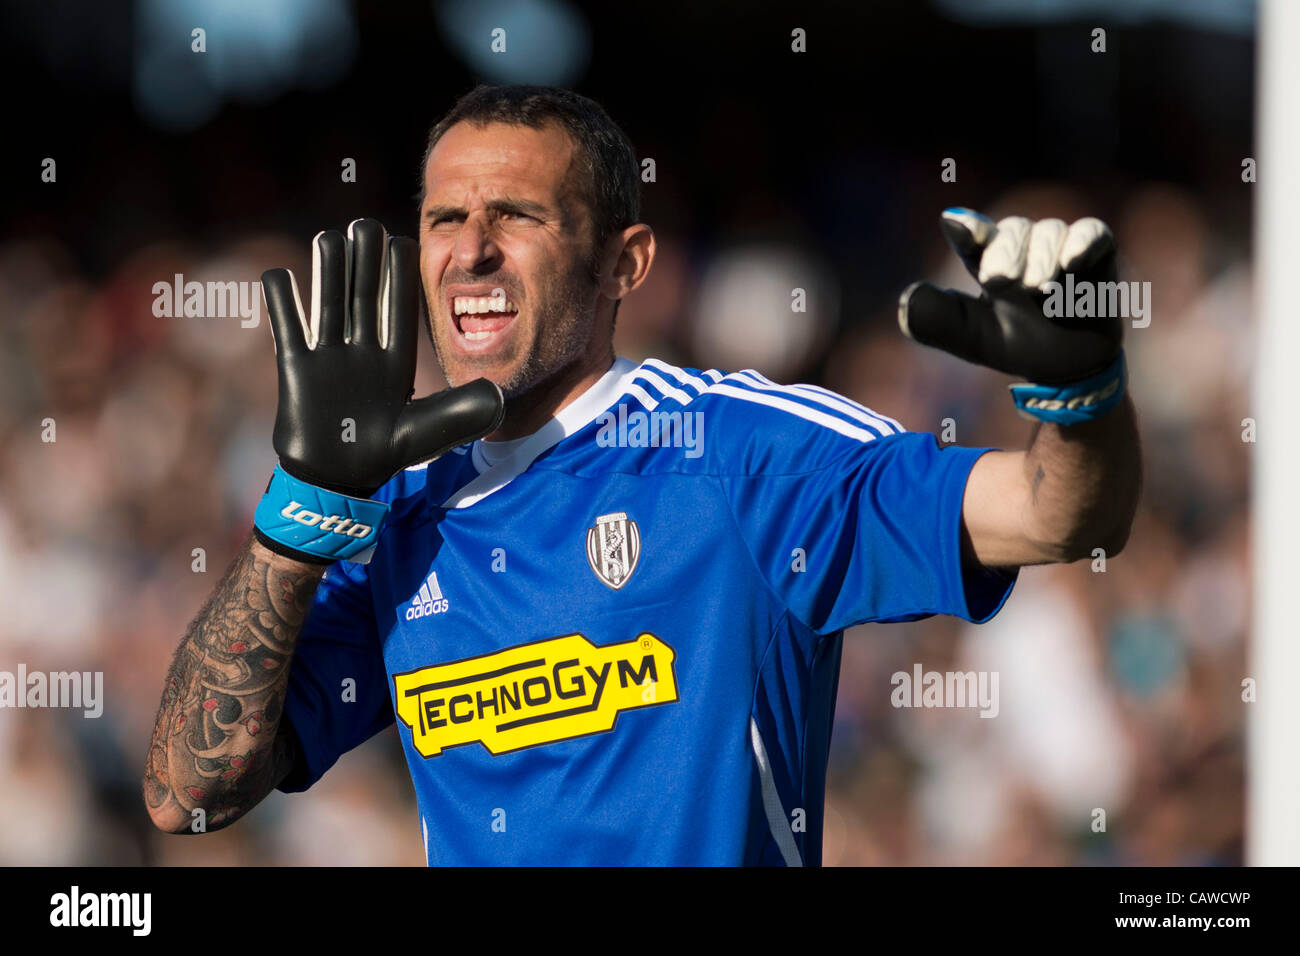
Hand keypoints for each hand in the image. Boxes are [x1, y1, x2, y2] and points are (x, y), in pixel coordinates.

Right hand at [261, 218, 502, 496]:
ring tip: (329, 235)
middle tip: (366, 223)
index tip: (404, 241)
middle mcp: (362, 353)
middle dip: (364, 261)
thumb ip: (460, 411)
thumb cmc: (384, 455)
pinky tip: (278, 273)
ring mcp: (329, 358)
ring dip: (328, 271)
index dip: (401, 277)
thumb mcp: (428, 431)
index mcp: (395, 362)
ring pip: (328, 304)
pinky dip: (282, 303)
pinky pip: (289, 329)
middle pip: (363, 297)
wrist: (339, 479)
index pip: (400, 310)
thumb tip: (499, 395)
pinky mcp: (298, 371)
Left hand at [898, 208, 1121, 384]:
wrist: (1066, 367)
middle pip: (1012, 229)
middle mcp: (1021, 244)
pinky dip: (1081, 243)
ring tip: (1039, 291)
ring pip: (1049, 231)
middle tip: (1002, 283)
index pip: (971, 233)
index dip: (966, 227)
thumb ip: (935, 320)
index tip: (959, 227)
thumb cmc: (1014, 344)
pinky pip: (1091, 232)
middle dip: (1006, 253)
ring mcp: (1058, 244)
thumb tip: (908, 296)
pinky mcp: (1095, 249)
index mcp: (985, 259)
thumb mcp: (969, 338)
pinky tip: (1070, 263)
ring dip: (1042, 260)